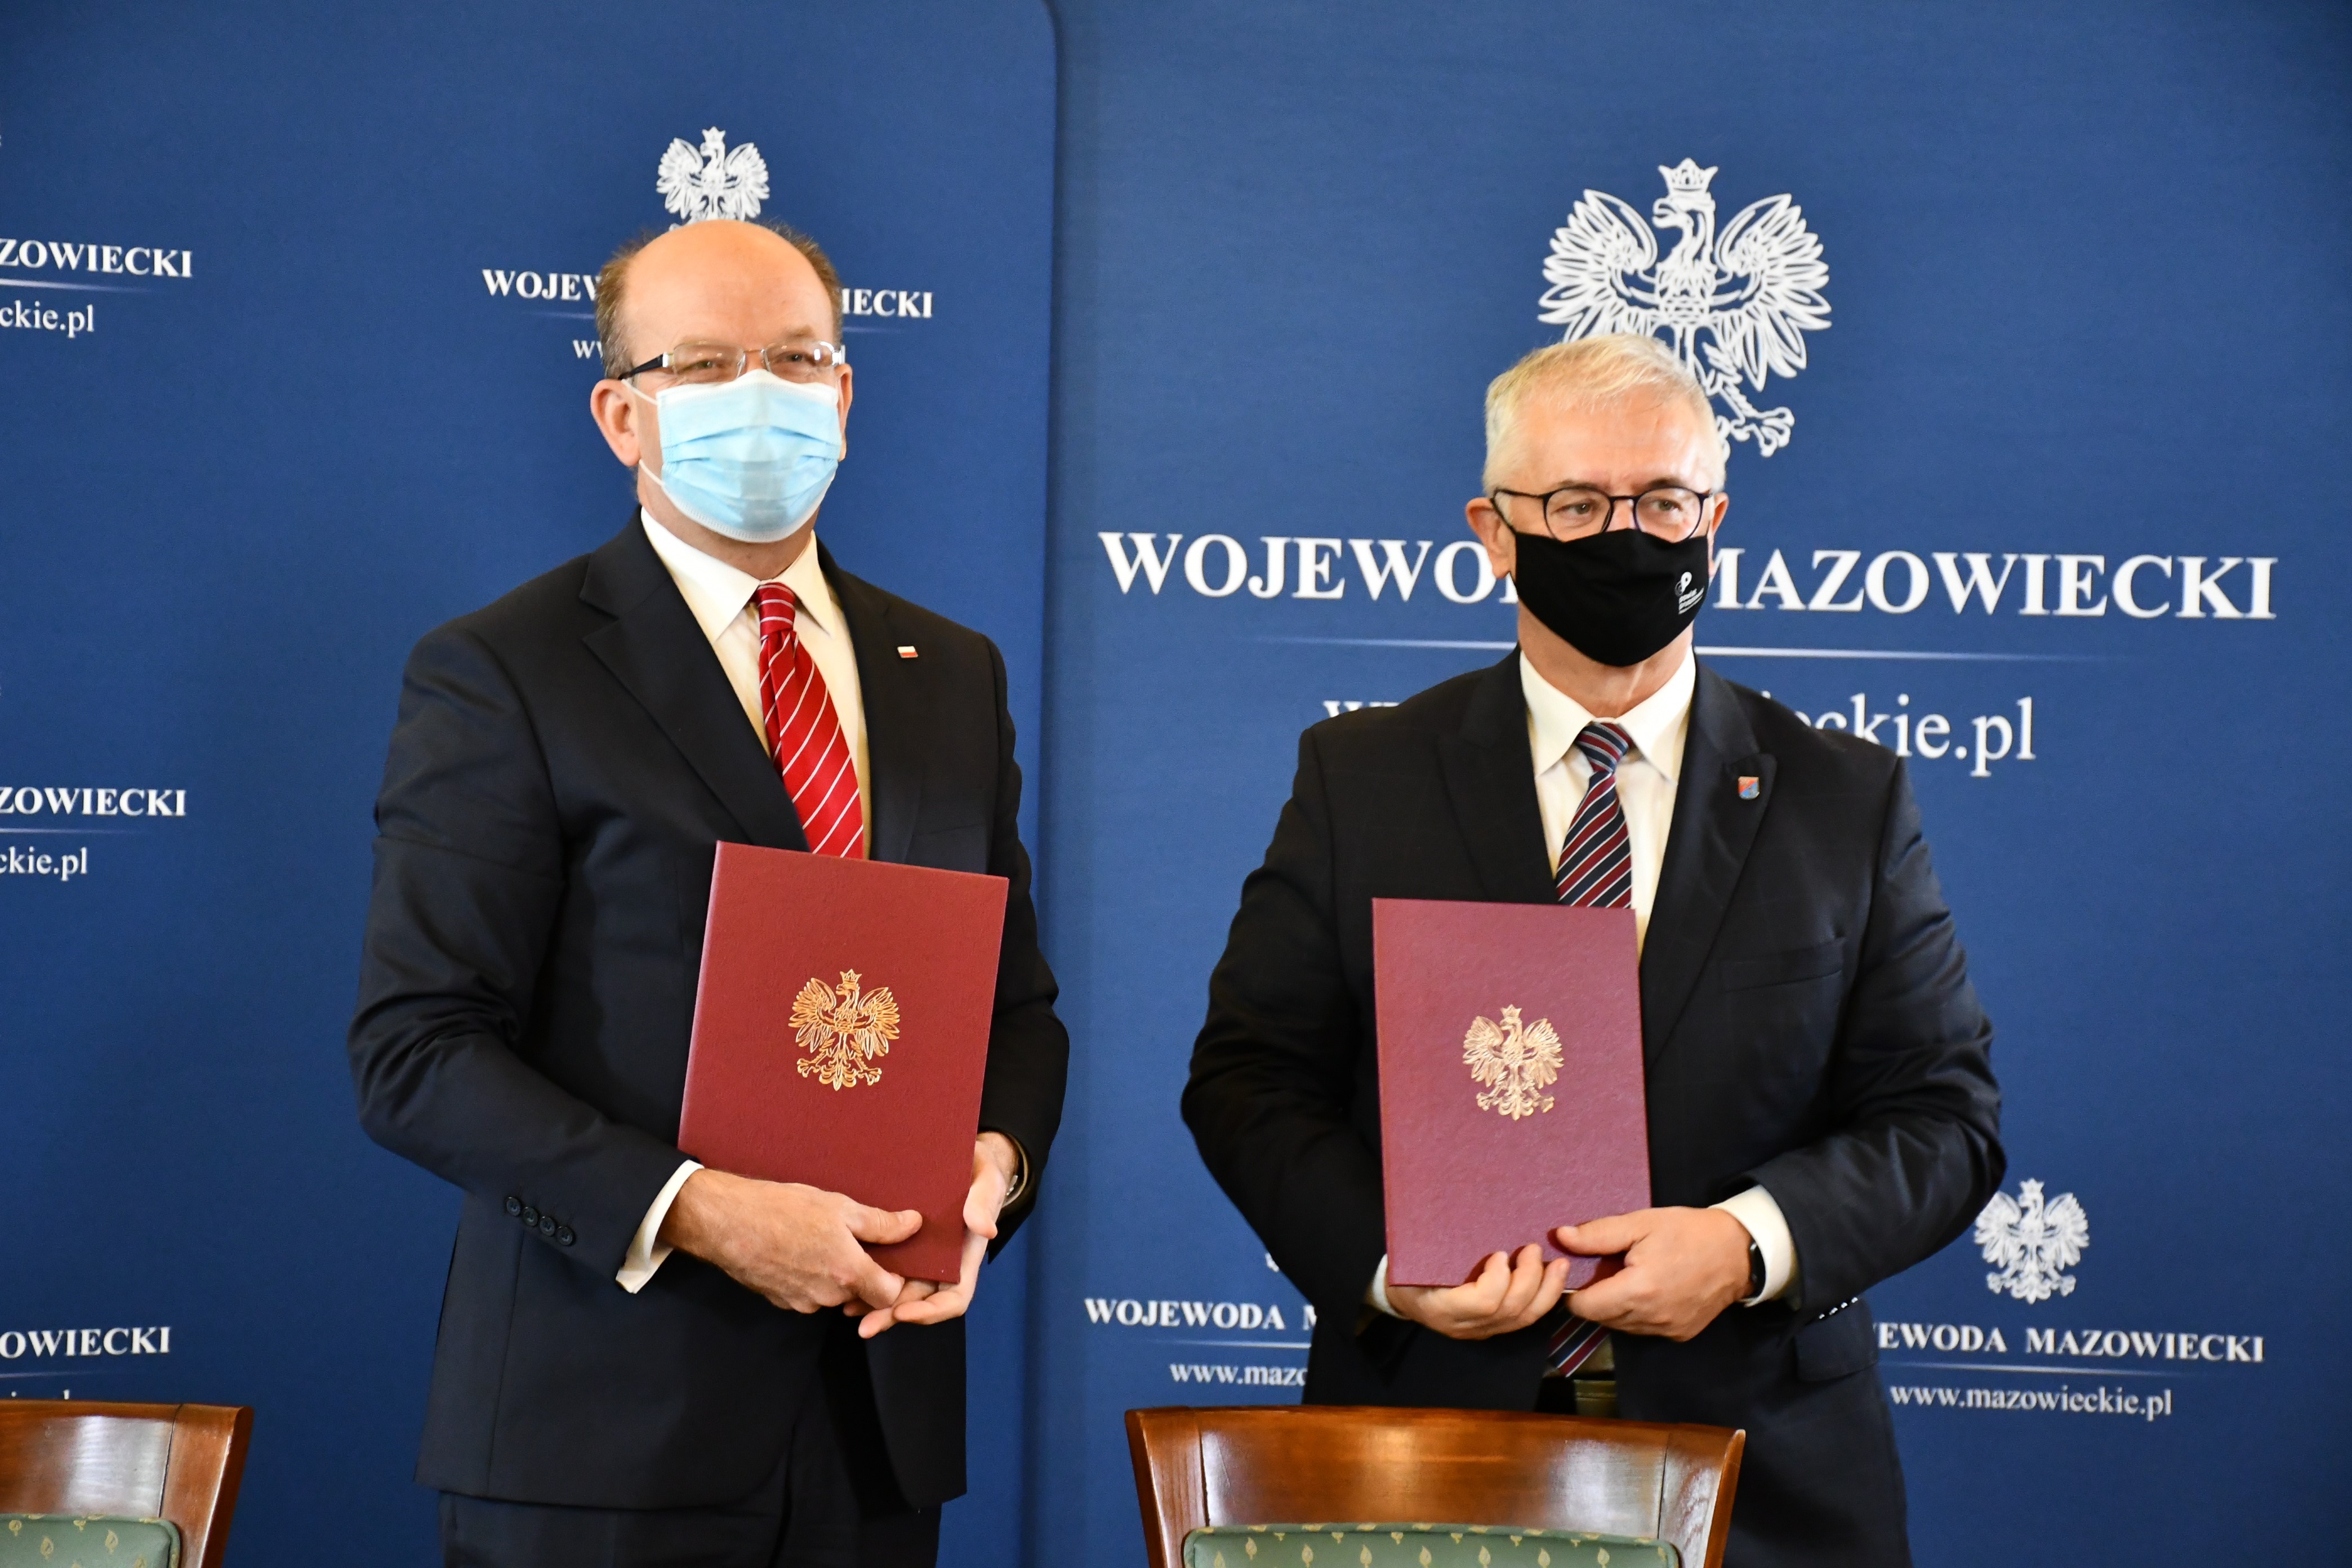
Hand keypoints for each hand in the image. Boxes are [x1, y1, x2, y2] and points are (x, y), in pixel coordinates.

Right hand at [657, 1167, 919, 1314]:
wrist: (725, 1222)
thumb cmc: (781, 1209)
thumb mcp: (839, 1207)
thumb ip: (880, 1223)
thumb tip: (913, 1225)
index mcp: (847, 1273)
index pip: (890, 1295)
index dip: (896, 1279)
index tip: (893, 1258)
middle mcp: (826, 1296)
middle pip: (861, 1295)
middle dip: (865, 1273)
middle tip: (858, 1241)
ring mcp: (801, 1302)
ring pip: (834, 1295)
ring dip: (836, 1274)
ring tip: (825, 1240)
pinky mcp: (780, 1301)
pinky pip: (809, 1294)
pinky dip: (812, 1277)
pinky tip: (802, 1249)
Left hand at [854, 1133, 1016, 1339]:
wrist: (962, 1156)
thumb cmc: (979, 1170)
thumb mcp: (987, 1181)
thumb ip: (984, 1202)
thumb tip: (985, 1230)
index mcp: (965, 1256)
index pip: (953, 1297)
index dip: (929, 1311)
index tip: (902, 1312)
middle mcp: (942, 1262)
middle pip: (919, 1301)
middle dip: (893, 1315)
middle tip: (865, 1326)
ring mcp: (920, 1254)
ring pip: (898, 1288)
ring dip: (876, 1305)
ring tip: (849, 1310)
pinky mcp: (901, 1242)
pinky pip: (885, 1266)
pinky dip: (867, 1279)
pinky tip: (846, 1285)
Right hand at [1387, 1245, 1568, 1340]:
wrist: (1401, 1297)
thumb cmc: (1407, 1270)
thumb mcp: (1415, 1256)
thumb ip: (1439, 1244)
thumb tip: (1469, 1212)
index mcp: (1442, 1306)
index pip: (1483, 1303)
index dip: (1499, 1280)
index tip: (1501, 1253)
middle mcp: (1465, 1324)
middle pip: (1511, 1311)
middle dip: (1531, 1279)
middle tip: (1535, 1249)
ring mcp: (1481, 1329)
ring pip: (1524, 1319)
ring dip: (1546, 1290)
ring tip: (1560, 1265)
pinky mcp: (1493, 1328)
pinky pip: (1524, 1319)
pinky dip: (1543, 1298)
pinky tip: (1553, 1279)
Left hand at [1555, 1207, 1750, 1341]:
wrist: (1738, 1252)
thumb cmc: (1688, 1232)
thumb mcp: (1641, 1223)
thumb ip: (1598, 1234)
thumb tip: (1561, 1237)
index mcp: (1638, 1290)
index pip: (1584, 1307)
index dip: (1574, 1291)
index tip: (1579, 1273)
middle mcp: (1651, 1318)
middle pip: (1601, 1318)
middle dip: (1595, 1297)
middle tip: (1606, 1270)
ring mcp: (1667, 1330)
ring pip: (1622, 1326)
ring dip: (1616, 1307)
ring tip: (1629, 1278)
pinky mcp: (1680, 1334)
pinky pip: (1645, 1329)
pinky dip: (1639, 1314)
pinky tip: (1650, 1290)